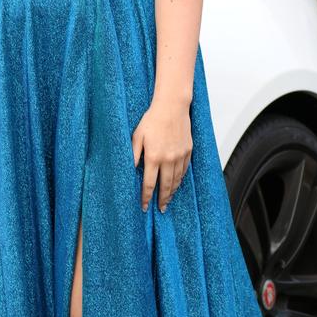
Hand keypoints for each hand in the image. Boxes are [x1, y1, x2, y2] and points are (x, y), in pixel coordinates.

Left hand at [131, 98, 192, 212]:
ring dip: (172, 192)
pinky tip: (177, 184)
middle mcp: (168, 159)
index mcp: (153, 157)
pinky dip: (180, 180)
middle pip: (165, 186)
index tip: (145, 207)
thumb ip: (133, 155)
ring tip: (168, 200)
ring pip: (177, 180)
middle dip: (162, 200)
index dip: (146, 197)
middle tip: (160, 209)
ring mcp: (180, 156)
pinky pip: (184, 170)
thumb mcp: (137, 136)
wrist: (172, 107)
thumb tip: (128, 171)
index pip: (149, 184)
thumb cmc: (152, 120)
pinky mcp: (188, 151)